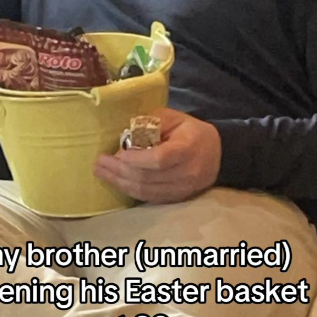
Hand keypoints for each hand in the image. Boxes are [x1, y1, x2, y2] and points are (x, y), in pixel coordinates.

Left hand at [94, 108, 220, 203]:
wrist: (217, 154)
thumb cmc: (191, 132)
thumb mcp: (174, 117)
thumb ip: (151, 124)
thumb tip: (126, 137)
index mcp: (187, 148)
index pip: (159, 159)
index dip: (136, 158)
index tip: (118, 152)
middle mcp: (186, 172)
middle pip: (148, 177)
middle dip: (119, 170)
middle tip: (99, 163)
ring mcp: (182, 189)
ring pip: (146, 190)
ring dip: (120, 182)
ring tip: (102, 172)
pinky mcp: (177, 198)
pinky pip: (149, 198)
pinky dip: (130, 190)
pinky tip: (116, 182)